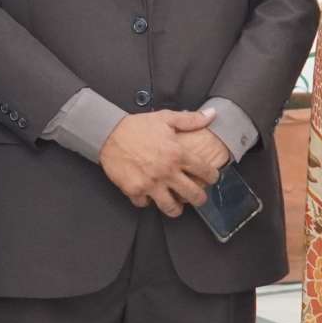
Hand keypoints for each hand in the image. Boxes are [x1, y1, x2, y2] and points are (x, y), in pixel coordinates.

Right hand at [100, 109, 222, 216]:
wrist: (109, 133)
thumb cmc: (137, 126)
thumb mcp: (166, 118)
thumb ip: (191, 119)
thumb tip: (211, 114)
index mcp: (178, 154)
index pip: (204, 171)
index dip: (213, 176)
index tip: (212, 178)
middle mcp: (167, 172)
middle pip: (193, 194)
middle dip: (200, 198)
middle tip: (200, 198)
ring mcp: (151, 183)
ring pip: (171, 207)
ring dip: (176, 209)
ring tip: (177, 206)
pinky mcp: (134, 190)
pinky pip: (145, 204)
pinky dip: (148, 202)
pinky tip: (150, 197)